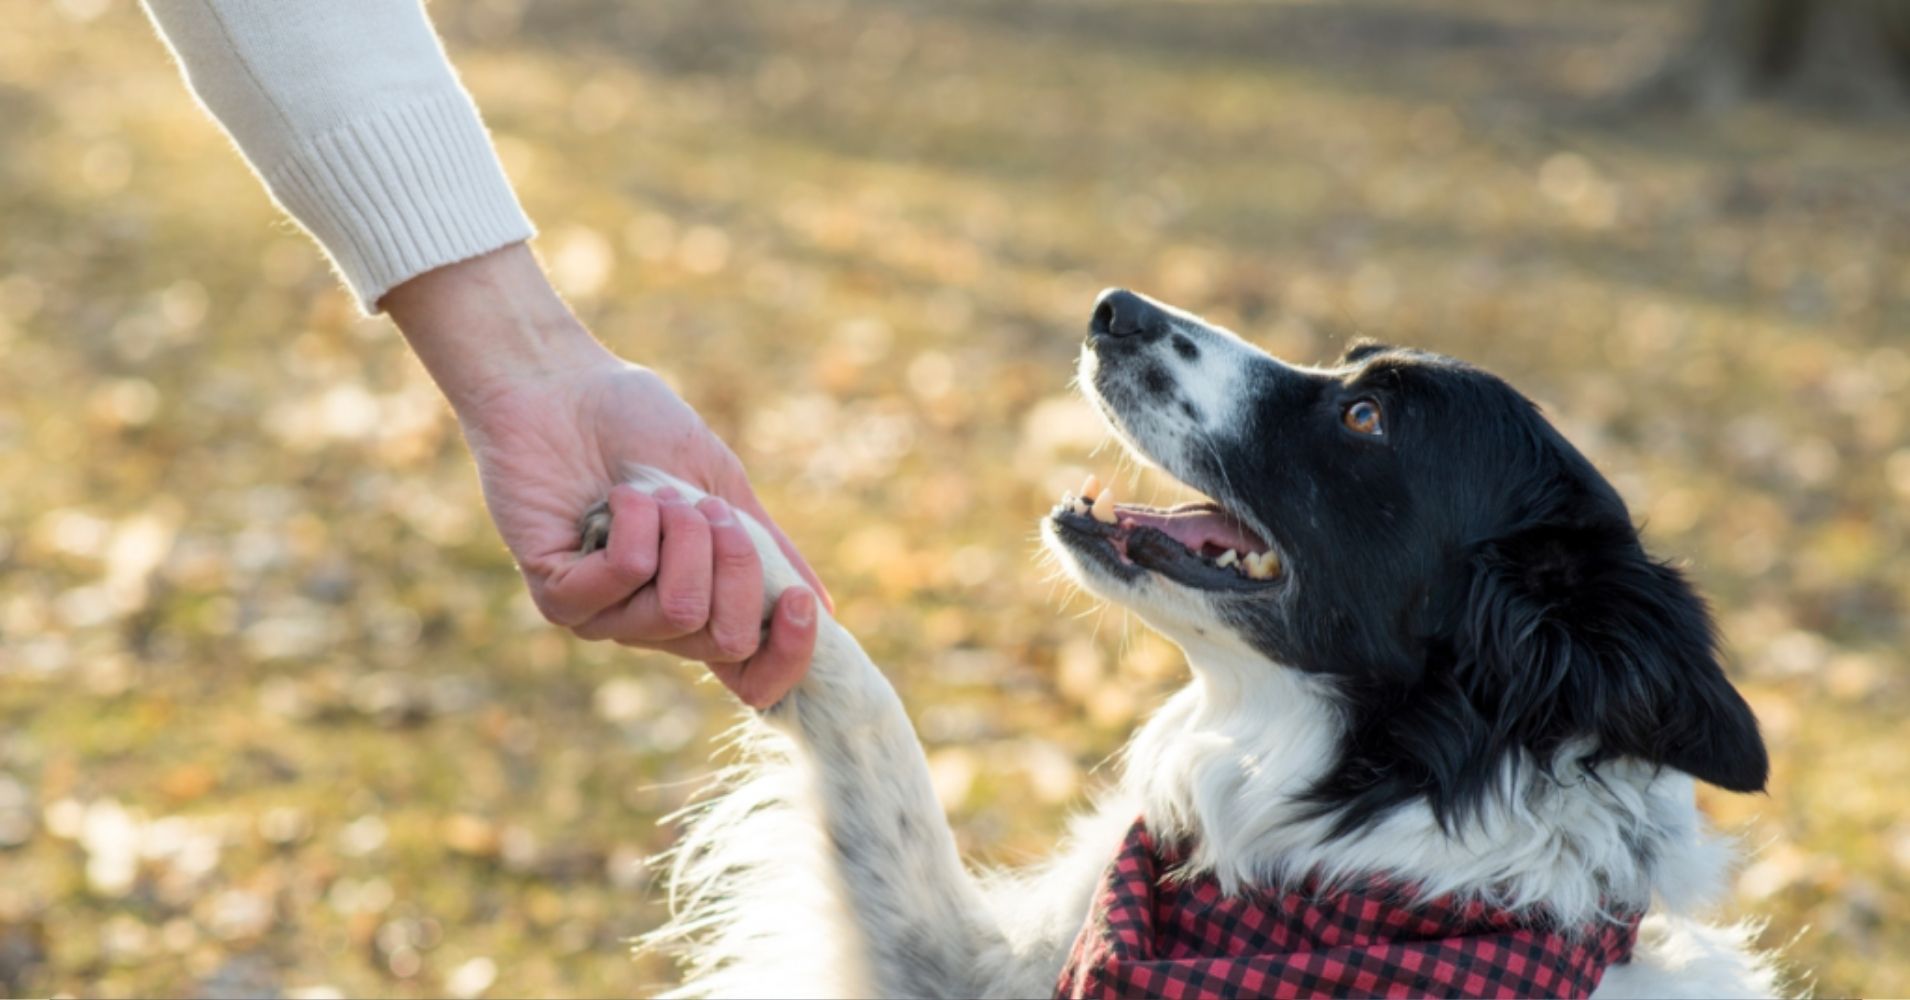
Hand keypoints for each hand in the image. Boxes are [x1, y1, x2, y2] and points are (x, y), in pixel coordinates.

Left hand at [383, 245, 827, 707]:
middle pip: (727, 639)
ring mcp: (604, 617)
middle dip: (736, 562)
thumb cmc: (638, 428)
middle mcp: (653, 625)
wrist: (561, 383)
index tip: (797, 602)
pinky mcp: (558, 595)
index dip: (787, 657)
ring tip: (654, 492)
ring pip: (680, 609)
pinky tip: (615, 497)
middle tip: (706, 509)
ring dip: (681, 532)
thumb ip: (768, 551)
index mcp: (702, 604)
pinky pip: (626, 579)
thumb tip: (823, 611)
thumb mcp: (723, 488)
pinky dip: (636, 523)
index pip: (752, 679)